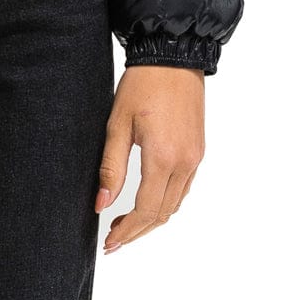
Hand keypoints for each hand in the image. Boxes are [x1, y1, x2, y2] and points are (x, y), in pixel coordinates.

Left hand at [94, 65, 205, 253]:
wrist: (173, 56)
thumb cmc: (142, 84)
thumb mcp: (117, 123)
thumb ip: (110, 167)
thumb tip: (101, 204)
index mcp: (163, 158)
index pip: (145, 210)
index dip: (126, 231)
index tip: (109, 242)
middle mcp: (185, 164)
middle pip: (162, 214)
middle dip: (138, 232)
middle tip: (114, 240)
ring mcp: (195, 159)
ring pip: (175, 204)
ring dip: (152, 220)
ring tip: (126, 225)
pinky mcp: (198, 151)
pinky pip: (184, 188)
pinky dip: (166, 202)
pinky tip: (148, 201)